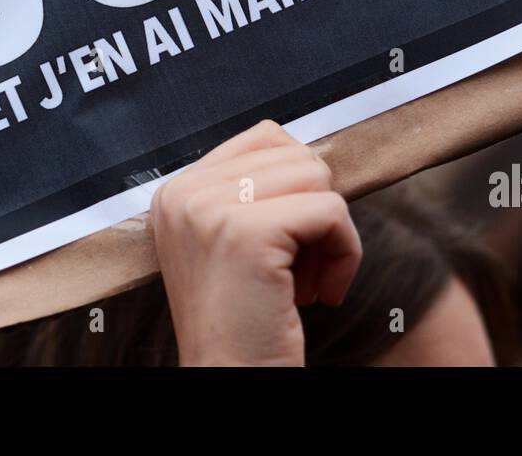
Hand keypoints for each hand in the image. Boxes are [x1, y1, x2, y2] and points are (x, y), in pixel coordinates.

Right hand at [151, 121, 360, 365]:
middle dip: (316, 212)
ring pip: (317, 177)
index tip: (290, 242)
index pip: (266, 137)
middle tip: (301, 270)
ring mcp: (210, 209)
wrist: (228, 384)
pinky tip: (320, 295)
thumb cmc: (242, 324)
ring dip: (331, 234)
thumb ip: (254, 194)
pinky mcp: (247, 233)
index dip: (298, 187)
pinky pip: (332, 211)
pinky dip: (345, 254)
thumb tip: (314, 157)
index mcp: (177, 191)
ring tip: (307, 281)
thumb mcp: (231, 245)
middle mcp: (184, 193)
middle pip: (296, 155)